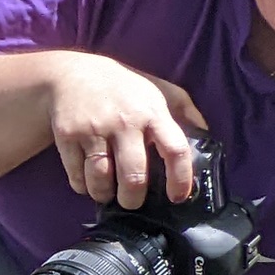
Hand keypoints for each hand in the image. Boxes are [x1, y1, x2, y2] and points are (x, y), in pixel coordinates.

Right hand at [43, 54, 206, 208]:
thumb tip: (207, 137)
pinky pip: (77, 177)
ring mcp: (94, 129)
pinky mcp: (68, 136)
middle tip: (132, 200)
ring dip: (105, 195)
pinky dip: (83, 186)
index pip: (175, 150)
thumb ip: (185, 111)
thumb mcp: (159, 90)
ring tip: (107, 192)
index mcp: (153, 112)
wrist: (71, 74)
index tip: (177, 197)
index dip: (180, 179)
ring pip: (101, 181)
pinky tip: (88, 181)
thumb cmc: (123, 88)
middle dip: (133, 199)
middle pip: (133, 176)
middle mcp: (125, 121)